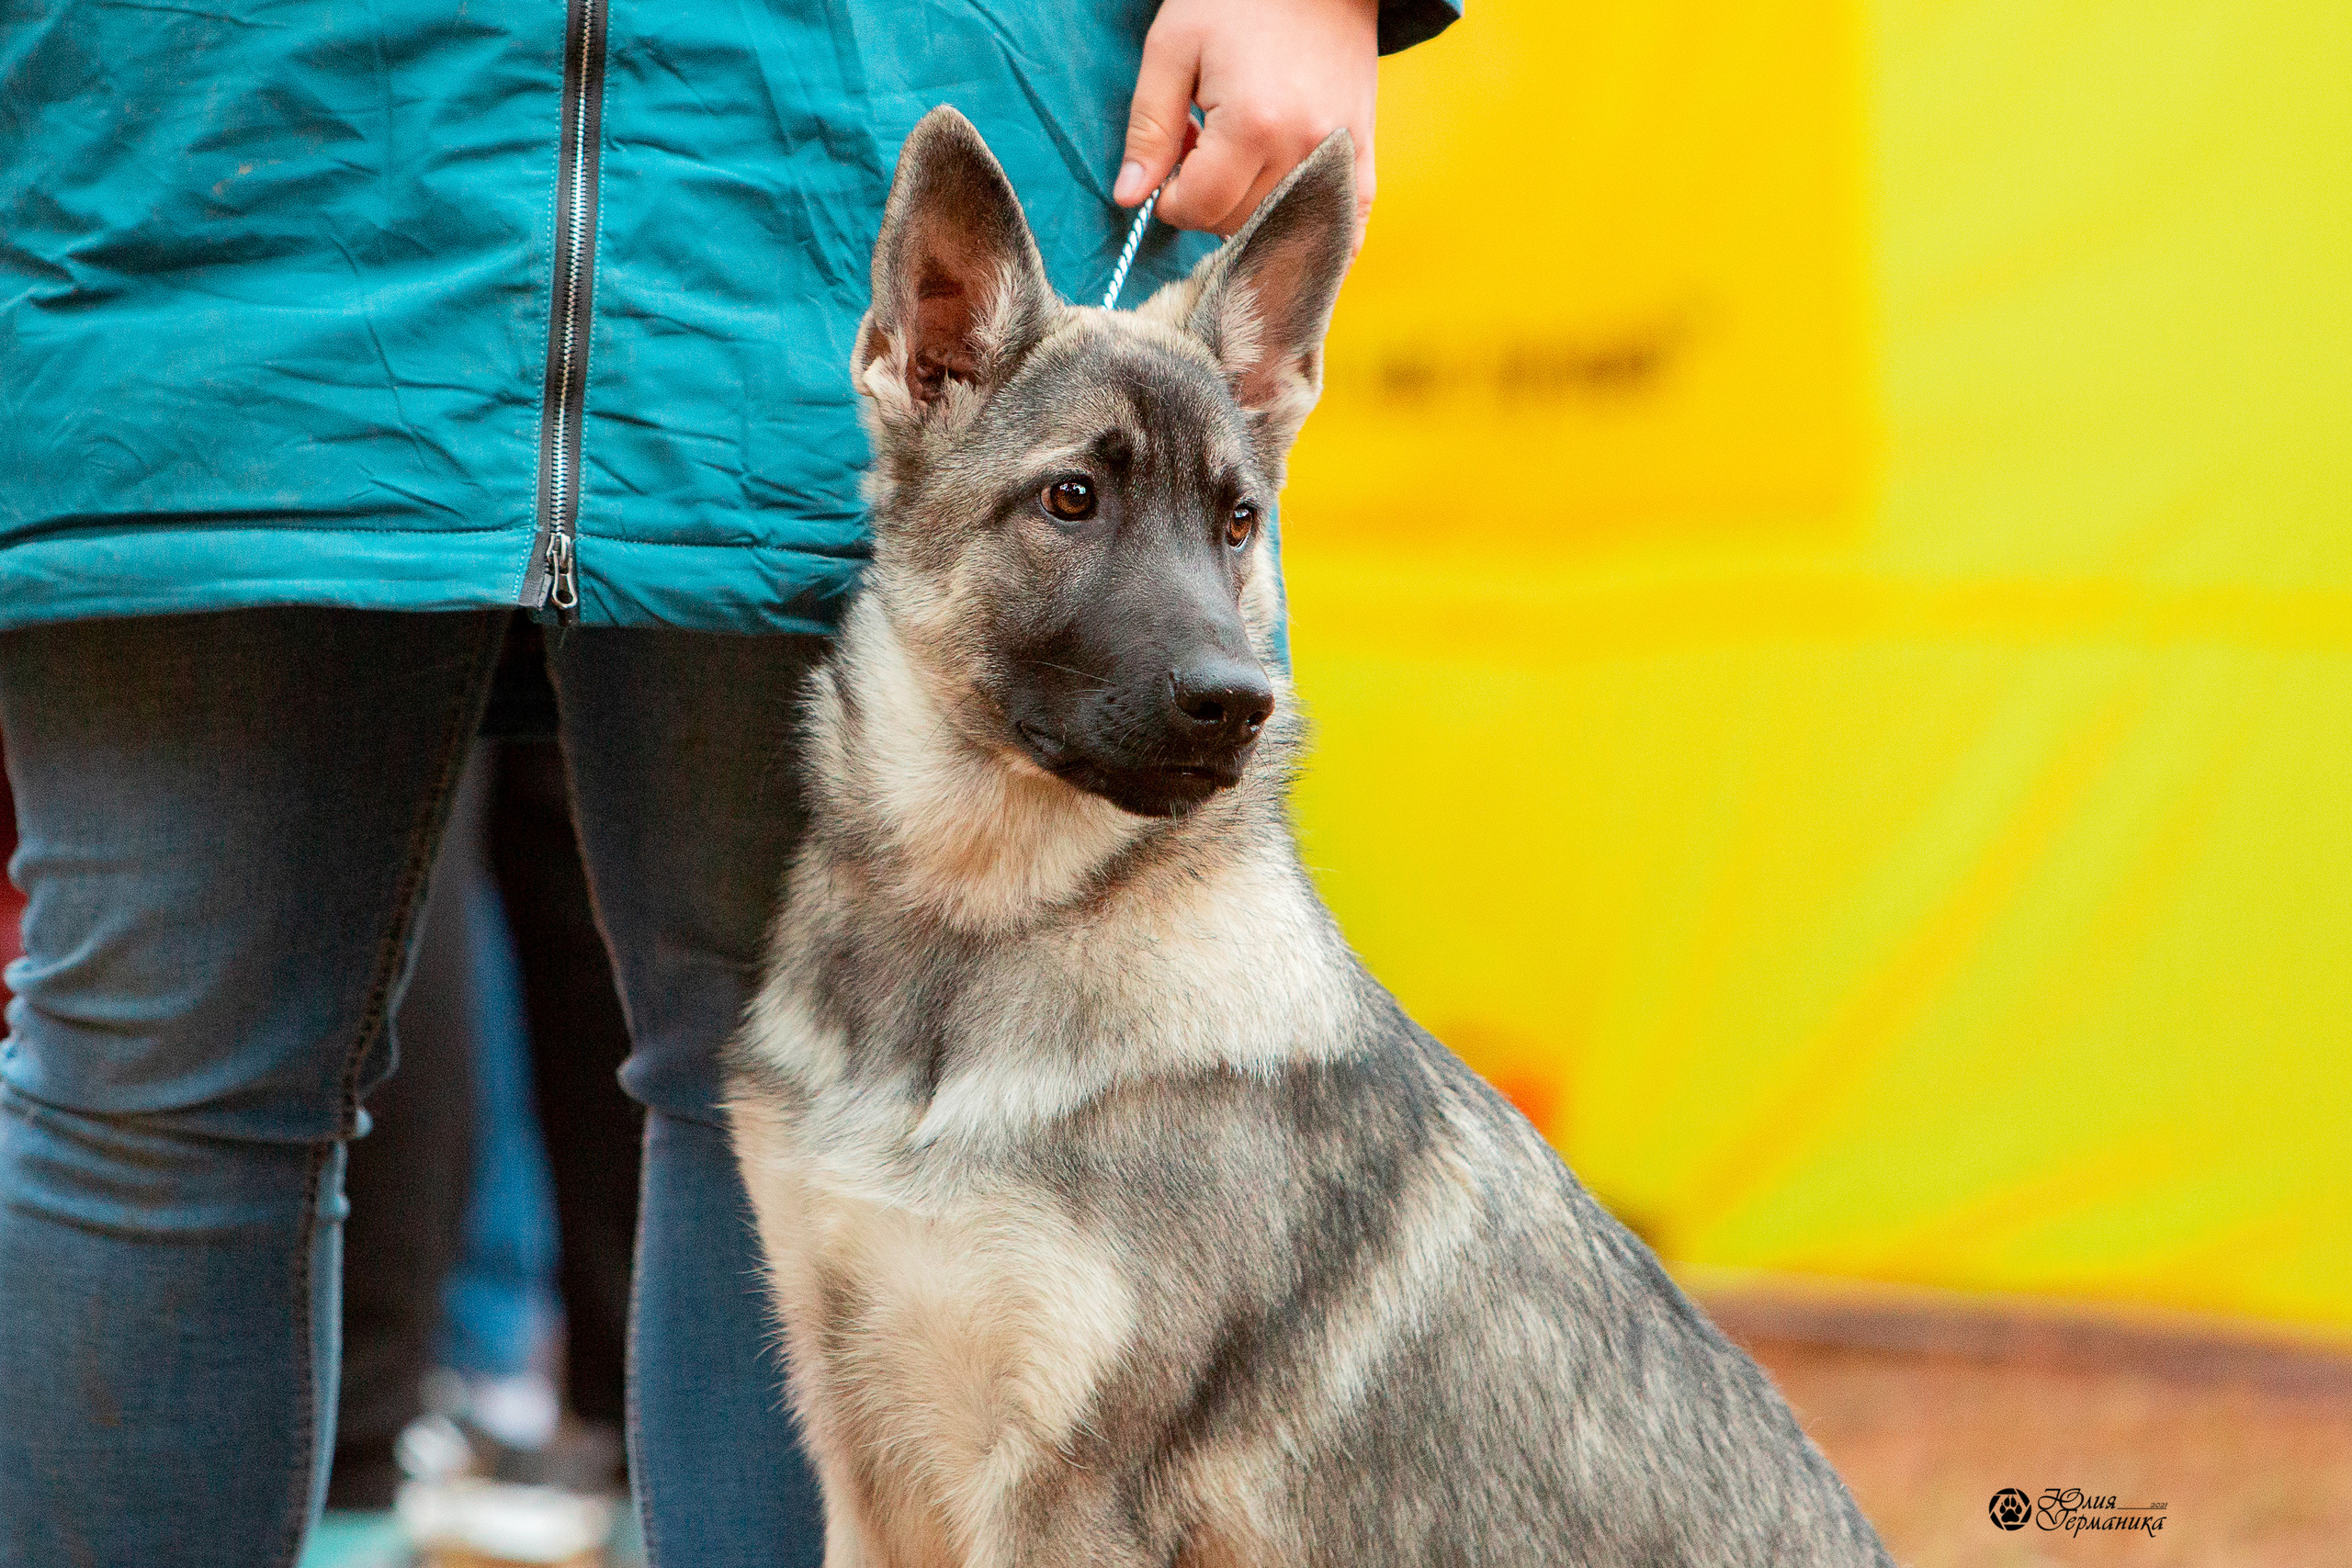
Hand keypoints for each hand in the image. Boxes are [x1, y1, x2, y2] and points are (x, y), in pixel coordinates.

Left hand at [1117, 0, 1379, 245]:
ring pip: (1277, 228)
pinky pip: (1342, 228)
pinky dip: (1305, 231)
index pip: (1197, 208)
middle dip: (1205, 201)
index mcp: (1253, 125)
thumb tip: (1129, 198)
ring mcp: (1338, 156)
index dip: (1168, 199)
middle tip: (1201, 148)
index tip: (1167, 165)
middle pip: (1235, 224)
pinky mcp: (1362, 155)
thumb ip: (1149, 128)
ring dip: (1245, 208)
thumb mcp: (1173, 49)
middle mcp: (1302, 150)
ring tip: (1238, 156)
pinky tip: (1282, 205)